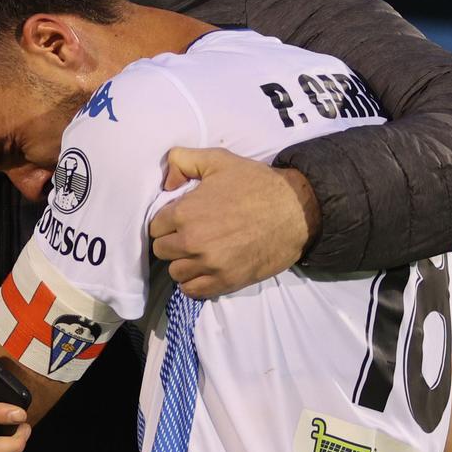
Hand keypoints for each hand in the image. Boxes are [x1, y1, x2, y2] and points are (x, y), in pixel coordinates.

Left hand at [149, 149, 319, 298]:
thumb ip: (183, 161)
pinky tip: (205, 270)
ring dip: (184, 263)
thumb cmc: (257, 184)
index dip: (168, 222)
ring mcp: (209, 265)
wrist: (296, 210)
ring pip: (175, 272)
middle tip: (192, 235)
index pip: (155, 227)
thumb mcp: (219, 160)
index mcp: (185, 213)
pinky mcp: (225, 281)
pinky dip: (195, 283)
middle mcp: (192, 242)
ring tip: (200, 252)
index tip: (182, 220)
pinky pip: (193, 291)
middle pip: (162, 250)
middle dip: (173, 242)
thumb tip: (166, 182)